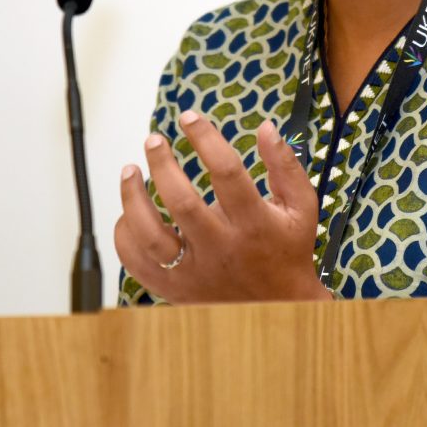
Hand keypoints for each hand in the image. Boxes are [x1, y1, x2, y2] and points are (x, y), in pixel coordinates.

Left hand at [114, 110, 330, 303]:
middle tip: (153, 140)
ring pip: (151, 236)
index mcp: (254, 223)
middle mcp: (221, 248)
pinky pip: (138, 263)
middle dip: (162, 164)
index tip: (190, 117)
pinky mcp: (176, 289)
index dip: (205, 138)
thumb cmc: (288, 250)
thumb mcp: (301, 206)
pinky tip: (128, 212)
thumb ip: (285, 165)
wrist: (280, 309)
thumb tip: (267, 127)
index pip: (226, 172)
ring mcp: (195, 272)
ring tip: (130, 170)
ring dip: (132, 198)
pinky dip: (125, 235)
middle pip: (182, 202)